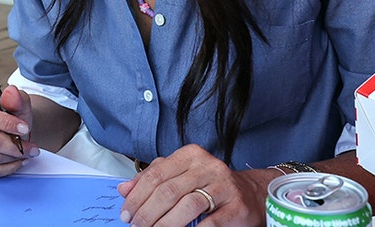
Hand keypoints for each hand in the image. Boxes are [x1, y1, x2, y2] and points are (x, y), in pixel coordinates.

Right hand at [0, 86, 39, 176]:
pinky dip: (7, 168)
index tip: (25, 128)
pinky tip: (16, 161)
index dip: (6, 124)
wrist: (13, 130)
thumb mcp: (21, 105)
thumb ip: (17, 99)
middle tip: (32, 148)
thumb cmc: (15, 116)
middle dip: (15, 147)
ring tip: (26, 153)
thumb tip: (11, 92)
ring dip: (13, 159)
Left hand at [117, 144, 268, 226]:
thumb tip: (124, 189)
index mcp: (190, 155)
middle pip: (169, 190)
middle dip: (148, 212)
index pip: (156, 174)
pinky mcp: (237, 206)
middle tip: (137, 226)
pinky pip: (210, 222)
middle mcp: (208, 166)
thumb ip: (153, 179)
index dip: (137, 195)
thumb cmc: (209, 185)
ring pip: (187, 205)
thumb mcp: (180, 176)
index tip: (126, 213)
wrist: (251, 194)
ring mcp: (224, 185)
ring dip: (165, 223)